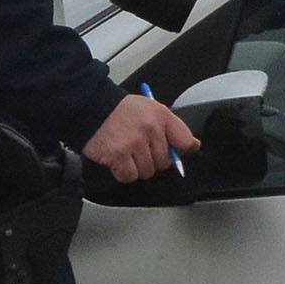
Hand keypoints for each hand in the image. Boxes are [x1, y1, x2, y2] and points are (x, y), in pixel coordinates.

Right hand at [82, 94, 200, 183]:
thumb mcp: (150, 109)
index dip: (180, 151)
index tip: (175, 152)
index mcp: (161, 115)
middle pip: (164, 162)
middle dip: (152, 159)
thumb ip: (171, 127)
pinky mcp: (118, 155)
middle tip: (138, 148)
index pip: (184, 140)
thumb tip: (194, 146)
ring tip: (126, 152)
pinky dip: (123, 172)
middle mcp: (150, 129)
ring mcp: (134, 143)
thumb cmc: (120, 110)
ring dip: (137, 167)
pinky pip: (130, 176)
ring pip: (147, 171)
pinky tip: (118, 160)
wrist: (90, 107)